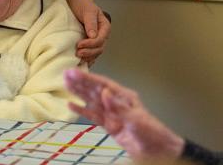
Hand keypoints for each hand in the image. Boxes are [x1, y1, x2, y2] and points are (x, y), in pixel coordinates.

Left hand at [64, 0, 109, 65]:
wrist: (75, 2)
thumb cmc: (82, 4)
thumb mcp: (87, 11)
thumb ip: (91, 23)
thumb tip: (93, 36)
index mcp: (104, 27)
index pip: (101, 39)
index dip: (91, 44)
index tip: (80, 44)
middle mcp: (102, 35)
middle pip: (99, 48)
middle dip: (89, 52)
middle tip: (78, 53)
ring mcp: (96, 40)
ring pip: (96, 53)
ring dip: (88, 57)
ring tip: (78, 58)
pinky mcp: (90, 43)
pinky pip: (92, 54)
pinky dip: (88, 59)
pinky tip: (83, 62)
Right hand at [64, 69, 184, 161]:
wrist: (157, 150)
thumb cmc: (151, 131)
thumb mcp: (136, 118)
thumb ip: (118, 107)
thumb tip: (104, 92)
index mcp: (124, 97)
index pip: (103, 85)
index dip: (89, 78)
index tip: (75, 72)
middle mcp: (116, 103)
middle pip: (95, 90)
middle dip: (81, 82)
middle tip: (65, 74)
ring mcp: (112, 114)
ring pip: (92, 101)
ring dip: (79, 93)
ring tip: (65, 84)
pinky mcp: (109, 125)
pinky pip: (93, 116)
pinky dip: (82, 111)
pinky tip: (71, 105)